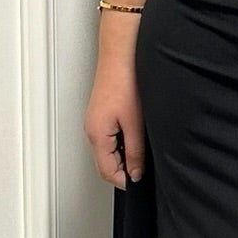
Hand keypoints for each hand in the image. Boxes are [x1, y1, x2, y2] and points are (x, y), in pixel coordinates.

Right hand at [86, 25, 146, 188]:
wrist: (122, 54)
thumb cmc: (126, 81)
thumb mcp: (136, 123)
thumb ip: (136, 152)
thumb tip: (136, 173)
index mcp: (97, 135)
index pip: (107, 172)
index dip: (125, 182)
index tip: (141, 183)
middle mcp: (92, 129)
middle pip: (105, 163)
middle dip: (124, 170)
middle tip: (144, 168)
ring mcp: (95, 121)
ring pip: (108, 150)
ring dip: (124, 156)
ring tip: (143, 150)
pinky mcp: (101, 113)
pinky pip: (109, 137)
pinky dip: (122, 142)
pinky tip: (136, 134)